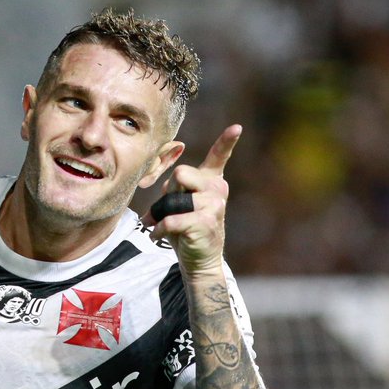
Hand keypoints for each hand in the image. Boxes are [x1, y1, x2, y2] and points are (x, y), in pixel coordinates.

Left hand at [145, 124, 240, 277]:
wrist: (199, 261)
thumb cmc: (186, 229)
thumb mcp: (181, 204)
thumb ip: (174, 188)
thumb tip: (151, 178)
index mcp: (212, 181)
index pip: (219, 157)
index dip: (226, 142)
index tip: (237, 127)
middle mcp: (217, 190)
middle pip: (180, 173)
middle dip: (168, 191)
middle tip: (171, 209)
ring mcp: (214, 205)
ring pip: (174, 197)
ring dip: (162, 213)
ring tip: (167, 224)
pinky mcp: (205, 222)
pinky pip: (171, 219)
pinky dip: (159, 229)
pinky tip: (160, 235)